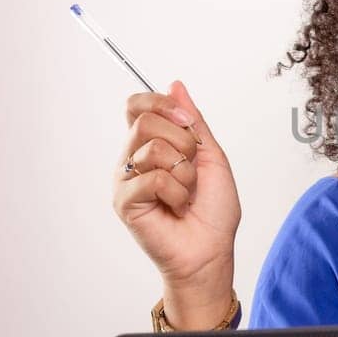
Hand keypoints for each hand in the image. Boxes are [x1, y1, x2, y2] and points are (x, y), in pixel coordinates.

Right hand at [112, 81, 241, 315]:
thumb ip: (193, 122)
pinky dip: (178, 193)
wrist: (211, 250)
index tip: (188, 122)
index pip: (138, 104)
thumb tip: (175, 85)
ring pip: (153, 147)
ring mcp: (126, 180)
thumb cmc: (213, 210)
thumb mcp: (211, 156)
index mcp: (151, 144)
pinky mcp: (124, 201)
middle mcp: (133, 158)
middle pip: (145, 120)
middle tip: (192, 168)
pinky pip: (153, 178)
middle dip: (183, 141)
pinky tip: (177, 208)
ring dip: (184, 172)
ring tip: (186, 194)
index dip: (162, 105)